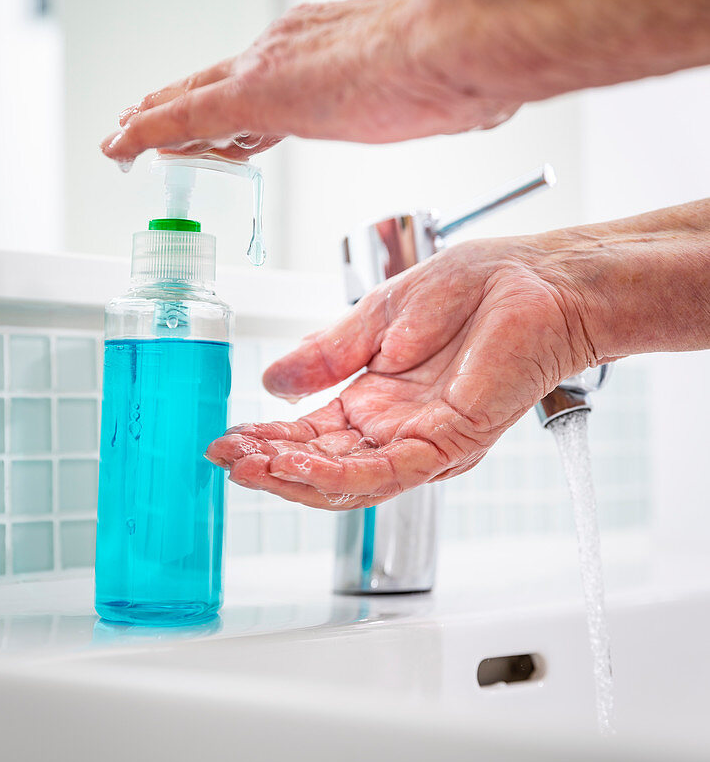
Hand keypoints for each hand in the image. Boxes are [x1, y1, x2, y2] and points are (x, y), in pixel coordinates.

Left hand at [100, 0, 518, 165]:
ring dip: (160, 117)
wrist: (458, 41)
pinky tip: (121, 143)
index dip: (244, 104)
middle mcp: (292, 46)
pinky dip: (147, 129)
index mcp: (331, 45)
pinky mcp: (253, 93)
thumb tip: (462, 105)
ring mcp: (270, 67)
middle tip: (152, 119)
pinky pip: (182, 115)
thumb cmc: (460, 65)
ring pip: (195, 96)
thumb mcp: (437, 88)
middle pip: (222, 81)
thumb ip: (433, 95)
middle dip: (186, 105)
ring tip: (127, 135)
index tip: (232, 123)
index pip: (272, 78)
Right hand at [206, 199, 709, 508]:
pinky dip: (338, 474)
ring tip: (247, 467)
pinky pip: (387, 472)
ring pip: (349, 481)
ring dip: (294, 478)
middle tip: (224, 459)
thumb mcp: (378, 316)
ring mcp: (422, 441)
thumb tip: (271, 380)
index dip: (267, 438)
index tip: (226, 438)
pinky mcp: (449, 442)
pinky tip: (296, 465)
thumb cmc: (476, 288)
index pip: (311, 433)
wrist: (536, 280)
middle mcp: (395, 428)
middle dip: (270, 465)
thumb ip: (327, 354)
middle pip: (323, 466)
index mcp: (376, 397)